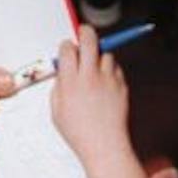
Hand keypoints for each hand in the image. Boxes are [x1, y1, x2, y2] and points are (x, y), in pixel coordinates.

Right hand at [50, 27, 132, 171]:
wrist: (104, 146)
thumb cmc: (80, 133)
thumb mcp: (56, 111)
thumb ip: (58, 87)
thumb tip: (62, 71)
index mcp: (70, 83)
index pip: (67, 49)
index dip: (66, 46)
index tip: (67, 48)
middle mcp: (89, 77)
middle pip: (89, 40)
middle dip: (85, 32)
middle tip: (84, 32)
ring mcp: (108, 79)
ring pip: (105, 53)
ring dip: (99, 56)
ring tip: (95, 69)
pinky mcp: (121, 85)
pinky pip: (116, 68)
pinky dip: (110, 70)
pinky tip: (105, 83)